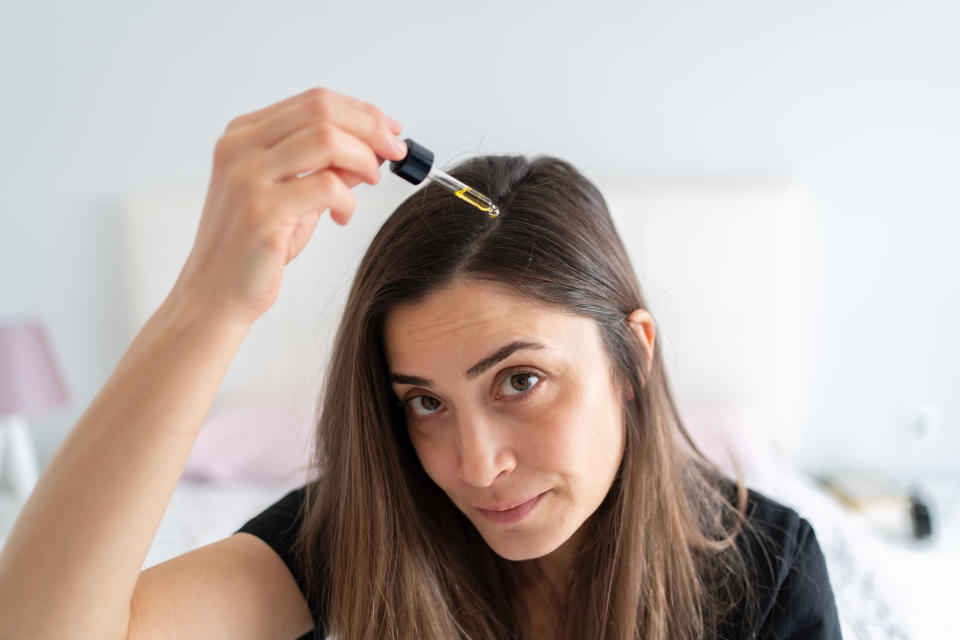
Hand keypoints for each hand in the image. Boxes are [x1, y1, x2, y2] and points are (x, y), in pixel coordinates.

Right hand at [170, 87, 405, 325]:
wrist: (216, 294)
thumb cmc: (256, 248)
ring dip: (363, 157)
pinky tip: (343, 217)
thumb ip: (328, 168)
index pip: (313, 101)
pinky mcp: (260, 211)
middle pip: (321, 110)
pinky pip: (326, 187)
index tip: (391, 130)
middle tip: (397, 151)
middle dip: (371, 127)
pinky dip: (348, 199)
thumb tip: (375, 146)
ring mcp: (246, 177)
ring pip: (326, 139)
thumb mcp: (296, 197)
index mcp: (243, 135)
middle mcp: (239, 148)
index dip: (361, 112)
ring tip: (372, 180)